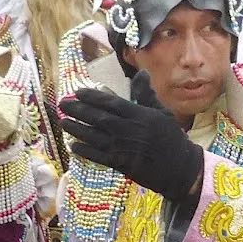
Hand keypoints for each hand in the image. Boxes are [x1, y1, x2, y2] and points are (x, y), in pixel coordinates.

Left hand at [59, 84, 204, 200]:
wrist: (179, 168)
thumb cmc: (171, 138)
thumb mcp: (162, 112)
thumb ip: (146, 94)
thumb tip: (141, 73)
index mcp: (138, 115)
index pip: (110, 103)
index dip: (92, 97)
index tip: (78, 92)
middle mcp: (128, 130)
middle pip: (98, 118)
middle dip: (78, 110)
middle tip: (63, 104)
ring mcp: (122, 148)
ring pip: (94, 137)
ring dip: (76, 129)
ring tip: (63, 122)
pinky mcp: (120, 164)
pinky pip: (97, 157)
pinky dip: (84, 151)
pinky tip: (73, 146)